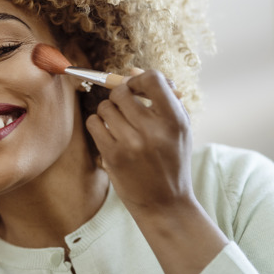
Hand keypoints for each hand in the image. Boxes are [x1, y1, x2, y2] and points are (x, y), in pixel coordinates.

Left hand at [85, 69, 192, 216]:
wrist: (166, 203)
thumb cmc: (172, 159)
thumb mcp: (178, 128)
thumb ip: (161, 97)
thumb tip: (131, 70)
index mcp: (175, 119)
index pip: (152, 79)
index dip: (139, 79)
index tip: (137, 89)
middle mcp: (153, 130)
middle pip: (122, 91)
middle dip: (120, 95)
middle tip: (125, 107)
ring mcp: (131, 143)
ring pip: (105, 107)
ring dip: (108, 111)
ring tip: (119, 124)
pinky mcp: (113, 156)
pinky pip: (94, 124)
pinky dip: (98, 125)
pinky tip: (109, 134)